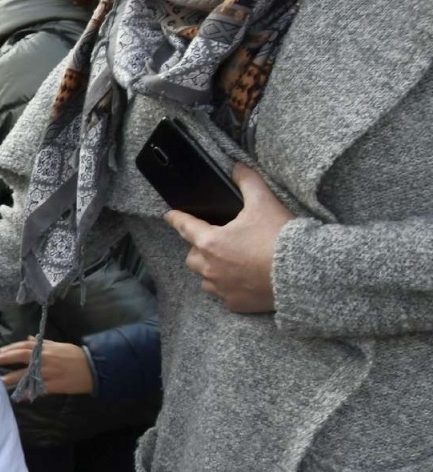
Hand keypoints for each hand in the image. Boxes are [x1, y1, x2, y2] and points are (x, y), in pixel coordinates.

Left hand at [0, 339, 93, 395]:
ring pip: (27, 374)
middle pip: (22, 356)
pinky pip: (38, 389)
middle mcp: (45, 358)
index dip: (10, 348)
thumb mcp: (59, 346)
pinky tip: (19, 396)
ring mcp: (49, 372)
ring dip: (12, 378)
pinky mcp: (54, 385)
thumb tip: (29, 338)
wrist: (93, 368)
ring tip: (0, 381)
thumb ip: (43, 343)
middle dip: (6, 358)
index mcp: (46, 348)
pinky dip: (28, 392)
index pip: (24, 346)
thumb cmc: (74, 356)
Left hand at [163, 164, 292, 312]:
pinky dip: (228, 289)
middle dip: (198, 249)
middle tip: (214, 242)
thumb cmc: (279, 237)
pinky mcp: (236, 304)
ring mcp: (222, 288)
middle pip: (192, 257)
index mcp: (210, 242)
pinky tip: (242, 282)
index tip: (169, 216)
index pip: (185, 227)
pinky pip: (224, 296)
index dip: (176, 219)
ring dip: (211, 270)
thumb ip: (248, 182)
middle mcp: (210, 267)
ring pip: (205, 279)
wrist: (303, 272)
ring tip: (227, 263)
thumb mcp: (264, 202)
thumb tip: (237, 167)